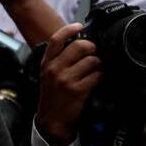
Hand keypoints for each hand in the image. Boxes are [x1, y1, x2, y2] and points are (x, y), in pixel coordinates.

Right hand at [36, 23, 101, 145]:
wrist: (52, 120)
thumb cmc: (52, 96)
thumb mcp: (47, 74)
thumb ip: (58, 59)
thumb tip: (78, 42)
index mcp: (46, 63)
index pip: (56, 39)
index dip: (70, 29)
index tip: (79, 25)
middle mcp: (54, 69)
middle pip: (79, 46)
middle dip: (91, 48)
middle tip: (93, 53)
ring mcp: (66, 79)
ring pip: (91, 61)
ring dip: (98, 64)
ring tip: (95, 70)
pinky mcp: (78, 90)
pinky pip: (96, 76)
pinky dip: (99, 77)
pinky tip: (95, 81)